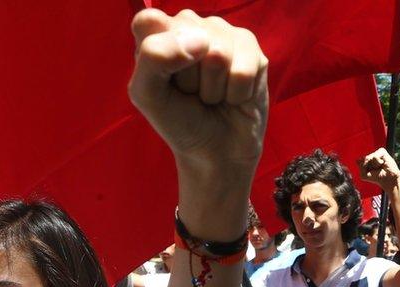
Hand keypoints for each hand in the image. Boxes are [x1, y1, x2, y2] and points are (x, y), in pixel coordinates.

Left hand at [128, 9, 268, 173]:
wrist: (216, 152)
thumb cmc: (179, 121)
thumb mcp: (148, 95)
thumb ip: (154, 58)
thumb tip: (201, 41)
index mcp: (157, 31)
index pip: (149, 21)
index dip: (158, 54)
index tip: (163, 80)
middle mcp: (190, 25)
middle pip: (188, 39)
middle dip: (189, 79)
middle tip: (192, 92)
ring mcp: (224, 34)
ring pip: (218, 55)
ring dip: (214, 89)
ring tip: (213, 96)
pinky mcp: (252, 50)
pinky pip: (244, 71)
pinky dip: (237, 94)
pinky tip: (234, 96)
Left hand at [360, 148, 399, 190]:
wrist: (388, 180)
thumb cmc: (376, 178)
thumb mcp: (364, 175)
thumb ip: (360, 166)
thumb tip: (364, 157)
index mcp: (365, 160)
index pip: (358, 161)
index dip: (363, 169)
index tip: (370, 173)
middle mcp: (370, 155)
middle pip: (363, 159)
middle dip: (368, 167)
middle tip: (375, 170)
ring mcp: (376, 152)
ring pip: (368, 158)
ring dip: (373, 165)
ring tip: (379, 167)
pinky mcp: (382, 151)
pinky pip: (375, 157)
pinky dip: (378, 162)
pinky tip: (382, 164)